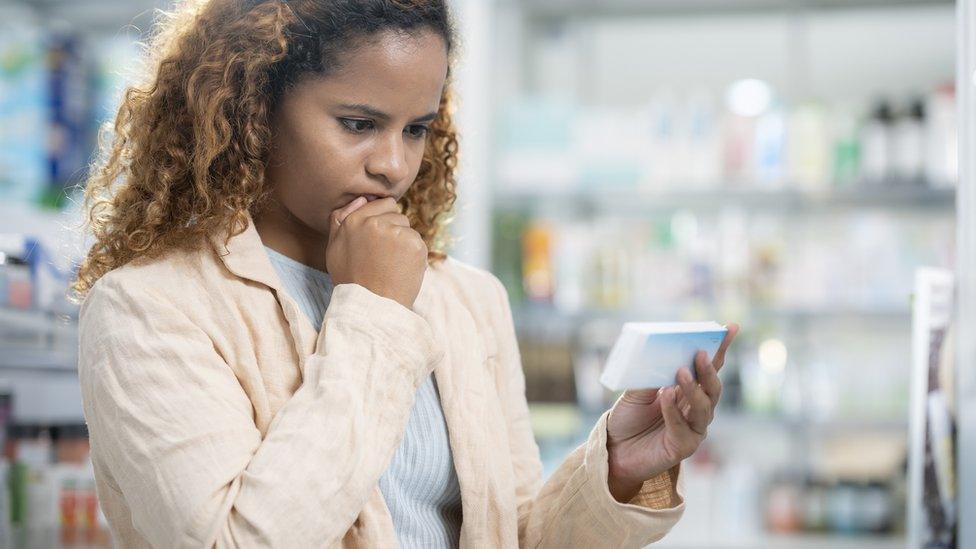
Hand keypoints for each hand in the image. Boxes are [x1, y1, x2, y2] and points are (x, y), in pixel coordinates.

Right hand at [325, 196, 427, 309]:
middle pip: (397, 214)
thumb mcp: (335, 249)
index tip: (379, 240)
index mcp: (353, 221)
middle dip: (393, 230)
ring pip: (408, 228)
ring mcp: (396, 233)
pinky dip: (414, 255)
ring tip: (391, 264)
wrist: (372, 307)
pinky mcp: (415, 245)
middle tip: (383, 256)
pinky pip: (418, 242)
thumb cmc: (352, 280)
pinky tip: (401, 269)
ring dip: (403, 242)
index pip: (382, 203)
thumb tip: (361, 198)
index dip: (382, 220)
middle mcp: (374, 222)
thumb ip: (341, 220)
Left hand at [605, 324, 738, 502]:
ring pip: (704, 408)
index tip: (730, 328)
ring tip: (681, 372)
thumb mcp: (636, 391)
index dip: (720, 349)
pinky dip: (674, 411)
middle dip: (709, 370)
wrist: (613, 450)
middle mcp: (695, 408)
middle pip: (711, 388)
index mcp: (687, 390)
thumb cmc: (627, 418)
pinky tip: (665, 396)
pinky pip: (683, 427)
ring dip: (693, 389)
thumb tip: (661, 358)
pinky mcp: (684, 447)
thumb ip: (651, 378)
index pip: (708, 368)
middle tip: (700, 353)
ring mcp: (693, 428)